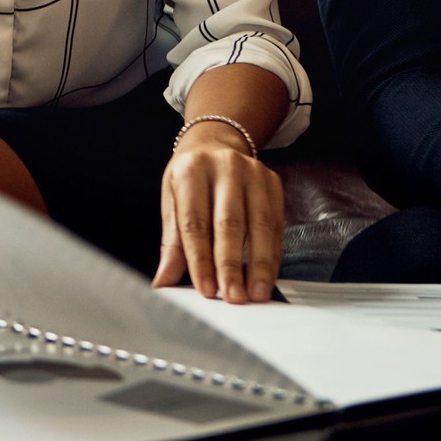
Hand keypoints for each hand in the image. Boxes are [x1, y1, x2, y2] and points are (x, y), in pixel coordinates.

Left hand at [153, 122, 283, 302]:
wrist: (216, 143)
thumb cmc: (190, 176)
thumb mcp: (172, 199)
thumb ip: (172, 242)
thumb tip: (164, 281)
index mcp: (190, 170)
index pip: (194, 222)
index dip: (200, 259)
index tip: (205, 289)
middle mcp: (224, 168)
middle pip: (228, 224)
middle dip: (230, 265)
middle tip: (232, 297)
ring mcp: (252, 173)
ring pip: (259, 226)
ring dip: (258, 265)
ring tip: (254, 294)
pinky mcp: (273, 183)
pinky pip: (276, 225)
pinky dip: (272, 255)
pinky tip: (267, 276)